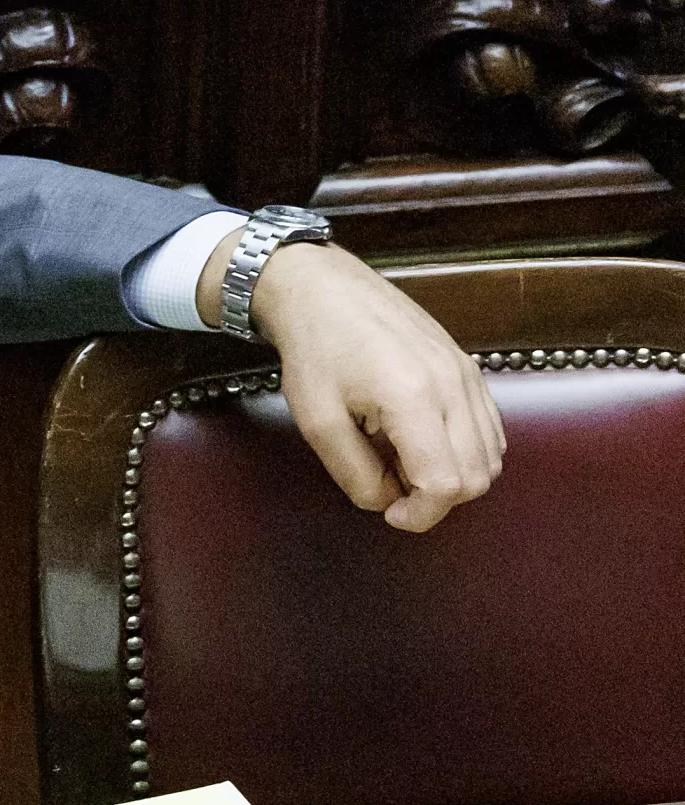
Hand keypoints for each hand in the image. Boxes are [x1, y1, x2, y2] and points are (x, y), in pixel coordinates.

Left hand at [197, 236, 503, 531]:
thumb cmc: (314, 350)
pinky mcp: (469, 367)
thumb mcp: (316, 420)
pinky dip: (465, 450)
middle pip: (478, 477)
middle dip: (437, 498)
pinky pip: (489, 428)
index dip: (421, 515)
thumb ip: (354, 472)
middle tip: (391, 484)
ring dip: (453, 475)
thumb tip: (387, 503)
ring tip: (401, 459)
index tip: (389, 512)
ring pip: (491, 456)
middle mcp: (453, 384)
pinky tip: (421, 440)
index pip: (446, 484)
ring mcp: (467, 372)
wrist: (322, 289)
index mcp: (413, 396)